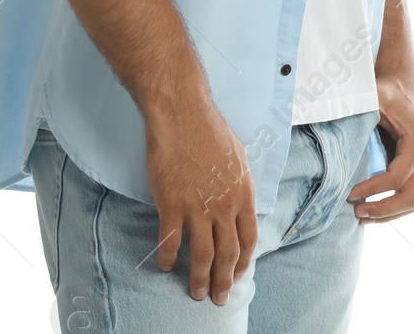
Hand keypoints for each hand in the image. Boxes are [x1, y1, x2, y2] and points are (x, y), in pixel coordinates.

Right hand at [145, 99, 258, 304]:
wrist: (184, 116)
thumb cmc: (211, 132)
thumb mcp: (239, 158)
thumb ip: (240, 187)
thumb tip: (240, 208)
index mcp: (244, 193)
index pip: (249, 238)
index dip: (243, 262)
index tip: (236, 275)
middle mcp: (224, 205)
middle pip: (227, 253)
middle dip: (223, 280)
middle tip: (218, 298)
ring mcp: (197, 207)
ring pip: (201, 255)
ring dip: (198, 279)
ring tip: (195, 293)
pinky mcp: (171, 205)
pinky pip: (169, 242)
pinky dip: (167, 258)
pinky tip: (164, 266)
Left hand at [345, 73, 413, 221]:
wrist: (402, 85)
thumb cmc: (388, 91)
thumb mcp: (374, 95)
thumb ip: (358, 107)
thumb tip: (327, 118)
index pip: (398, 177)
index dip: (374, 189)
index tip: (350, 194)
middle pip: (411, 197)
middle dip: (383, 210)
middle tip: (356, 212)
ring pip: (413, 202)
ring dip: (388, 215)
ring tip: (361, 216)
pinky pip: (410, 196)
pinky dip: (392, 209)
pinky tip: (371, 210)